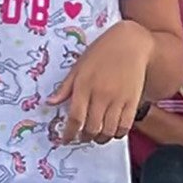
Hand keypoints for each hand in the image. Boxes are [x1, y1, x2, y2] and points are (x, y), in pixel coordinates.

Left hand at [57, 26, 155, 144]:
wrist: (131, 43)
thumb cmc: (102, 52)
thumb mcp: (79, 66)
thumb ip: (65, 87)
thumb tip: (50, 102)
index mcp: (84, 86)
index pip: (75, 118)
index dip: (69, 134)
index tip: (66, 139)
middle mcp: (101, 94)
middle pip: (92, 128)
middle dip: (85, 137)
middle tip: (82, 137)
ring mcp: (118, 99)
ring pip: (108, 131)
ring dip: (100, 138)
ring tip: (97, 136)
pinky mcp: (133, 101)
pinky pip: (125, 126)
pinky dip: (117, 134)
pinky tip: (112, 130)